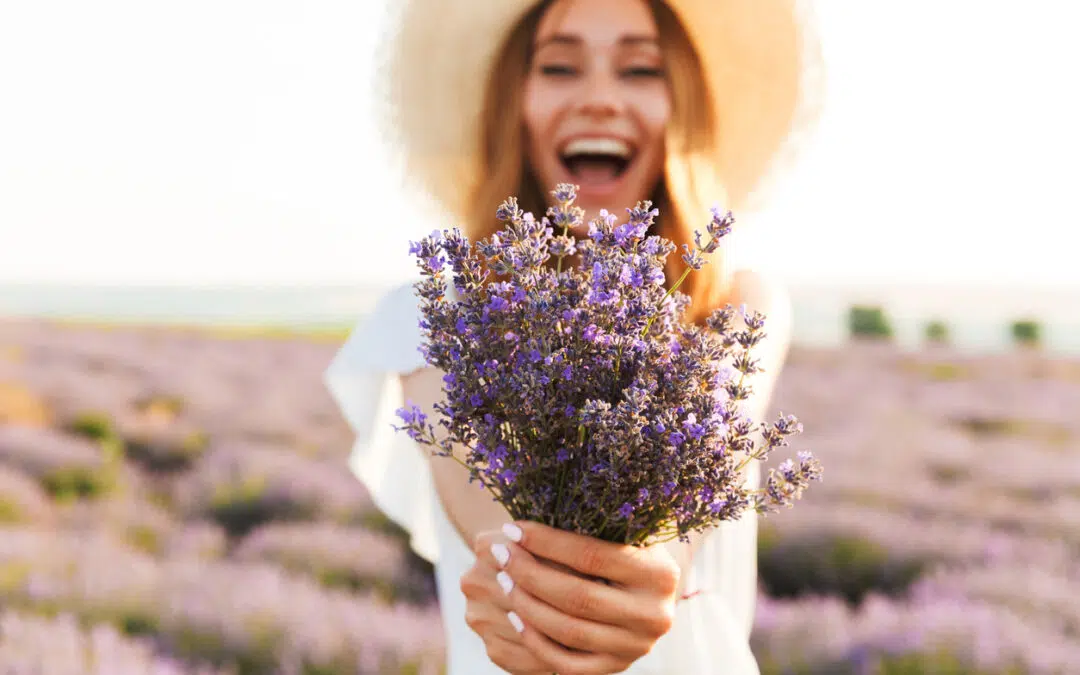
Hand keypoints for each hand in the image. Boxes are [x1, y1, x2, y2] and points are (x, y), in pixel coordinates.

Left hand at [473, 521, 679, 674]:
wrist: (652, 594)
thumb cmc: (629, 550)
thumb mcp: (628, 534)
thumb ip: (597, 523)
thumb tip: (539, 499)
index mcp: (660, 574)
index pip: (591, 556)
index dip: (547, 542)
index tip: (513, 528)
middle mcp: (654, 615)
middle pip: (578, 596)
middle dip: (531, 573)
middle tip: (502, 553)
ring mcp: (635, 648)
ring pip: (568, 631)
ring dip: (527, 604)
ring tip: (502, 579)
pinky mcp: (615, 669)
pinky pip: (567, 663)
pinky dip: (536, 640)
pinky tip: (514, 616)